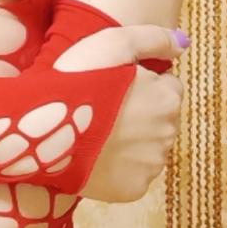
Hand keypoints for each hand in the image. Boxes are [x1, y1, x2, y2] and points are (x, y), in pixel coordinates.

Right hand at [50, 21, 187, 203]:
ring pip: (147, 148)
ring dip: (130, 140)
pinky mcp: (132, 189)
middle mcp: (168, 134)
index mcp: (167, 99)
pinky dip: (118, 166)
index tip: (115, 84)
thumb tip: (183, 43)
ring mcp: (151, 165)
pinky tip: (95, 153)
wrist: (43, 129)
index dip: (141, 83)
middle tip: (103, 107)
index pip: (168, 88)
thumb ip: (154, 38)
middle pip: (160, 119)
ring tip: (96, 131)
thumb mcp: (113, 42)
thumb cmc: (77, 80)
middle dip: (139, 112)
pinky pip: (132, 174)